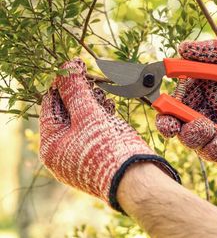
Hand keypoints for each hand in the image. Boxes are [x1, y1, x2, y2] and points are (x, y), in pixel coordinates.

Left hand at [39, 59, 179, 210]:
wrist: (136, 180)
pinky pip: (93, 131)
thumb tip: (66, 66)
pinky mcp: (96, 155)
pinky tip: (110, 106)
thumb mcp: (88, 114)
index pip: (50, 106)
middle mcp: (62, 152)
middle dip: (79, 93)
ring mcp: (79, 154)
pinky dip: (101, 116)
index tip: (73, 67)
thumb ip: (76, 90)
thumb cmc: (107, 148)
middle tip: (90, 77)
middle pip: (66, 113)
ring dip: (92, 103)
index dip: (61, 84)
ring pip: (81, 121)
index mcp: (51, 145)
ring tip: (102, 91)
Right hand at [156, 40, 216, 175]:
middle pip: (186, 131)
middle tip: (202, 126)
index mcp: (205, 90)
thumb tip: (182, 48)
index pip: (178, 106)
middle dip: (188, 134)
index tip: (167, 122)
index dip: (167, 116)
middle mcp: (212, 111)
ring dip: (209, 148)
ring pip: (205, 149)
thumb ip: (212, 53)